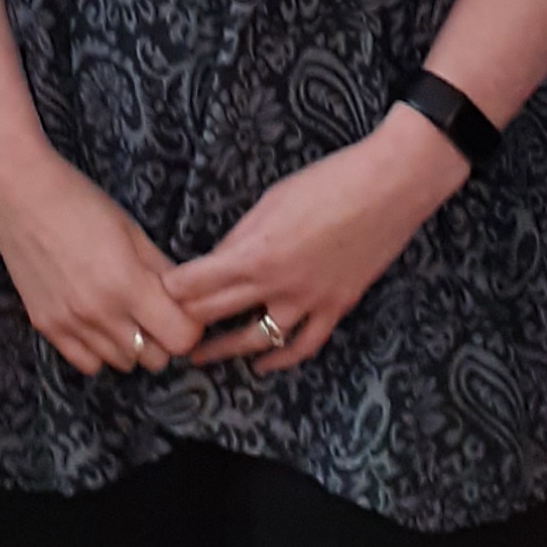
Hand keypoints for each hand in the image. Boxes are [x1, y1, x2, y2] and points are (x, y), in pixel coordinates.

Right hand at [0, 129, 201, 376]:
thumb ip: (163, 271)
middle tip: (155, 310)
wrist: (20, 195)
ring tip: (125, 312)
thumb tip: (188, 300)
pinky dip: (100, 351)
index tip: (183, 311)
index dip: (189, 326)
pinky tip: (98, 322)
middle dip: (163, 337)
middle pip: (154, 359)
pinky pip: (87, 364)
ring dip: (132, 344)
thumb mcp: (134, 231)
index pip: (180, 339)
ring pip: (122, 364)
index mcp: (127, 284)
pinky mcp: (45, 327)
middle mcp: (99, 313)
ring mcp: (69, 324)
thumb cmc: (81, 203)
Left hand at [168, 107, 468, 373]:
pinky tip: (261, 366)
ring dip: (224, 350)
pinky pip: (304, 344)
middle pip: (217, 313)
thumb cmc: (329, 181)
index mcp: (256, 253)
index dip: (172, 291)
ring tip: (199, 357)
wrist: (391, 186)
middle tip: (165, 326)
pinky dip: (280, 359)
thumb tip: (219, 258)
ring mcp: (310, 301)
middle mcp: (278, 285)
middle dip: (188, 320)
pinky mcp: (337, 306)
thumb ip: (242, 236)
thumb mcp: (272, 200)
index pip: (197, 284)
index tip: (155, 293)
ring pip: (256, 339)